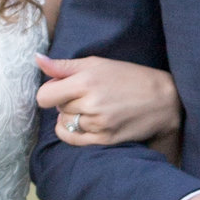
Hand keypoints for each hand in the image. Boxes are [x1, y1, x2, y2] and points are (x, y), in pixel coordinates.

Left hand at [35, 52, 181, 148]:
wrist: (162, 99)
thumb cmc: (128, 77)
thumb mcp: (97, 64)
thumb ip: (64, 66)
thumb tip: (36, 59)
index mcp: (86, 82)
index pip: (44, 96)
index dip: (50, 92)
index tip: (61, 89)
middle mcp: (91, 104)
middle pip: (57, 109)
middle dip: (66, 102)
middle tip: (86, 96)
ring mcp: (98, 124)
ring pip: (65, 124)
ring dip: (72, 117)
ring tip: (92, 109)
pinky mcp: (104, 140)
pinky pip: (73, 139)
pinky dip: (74, 131)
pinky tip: (87, 122)